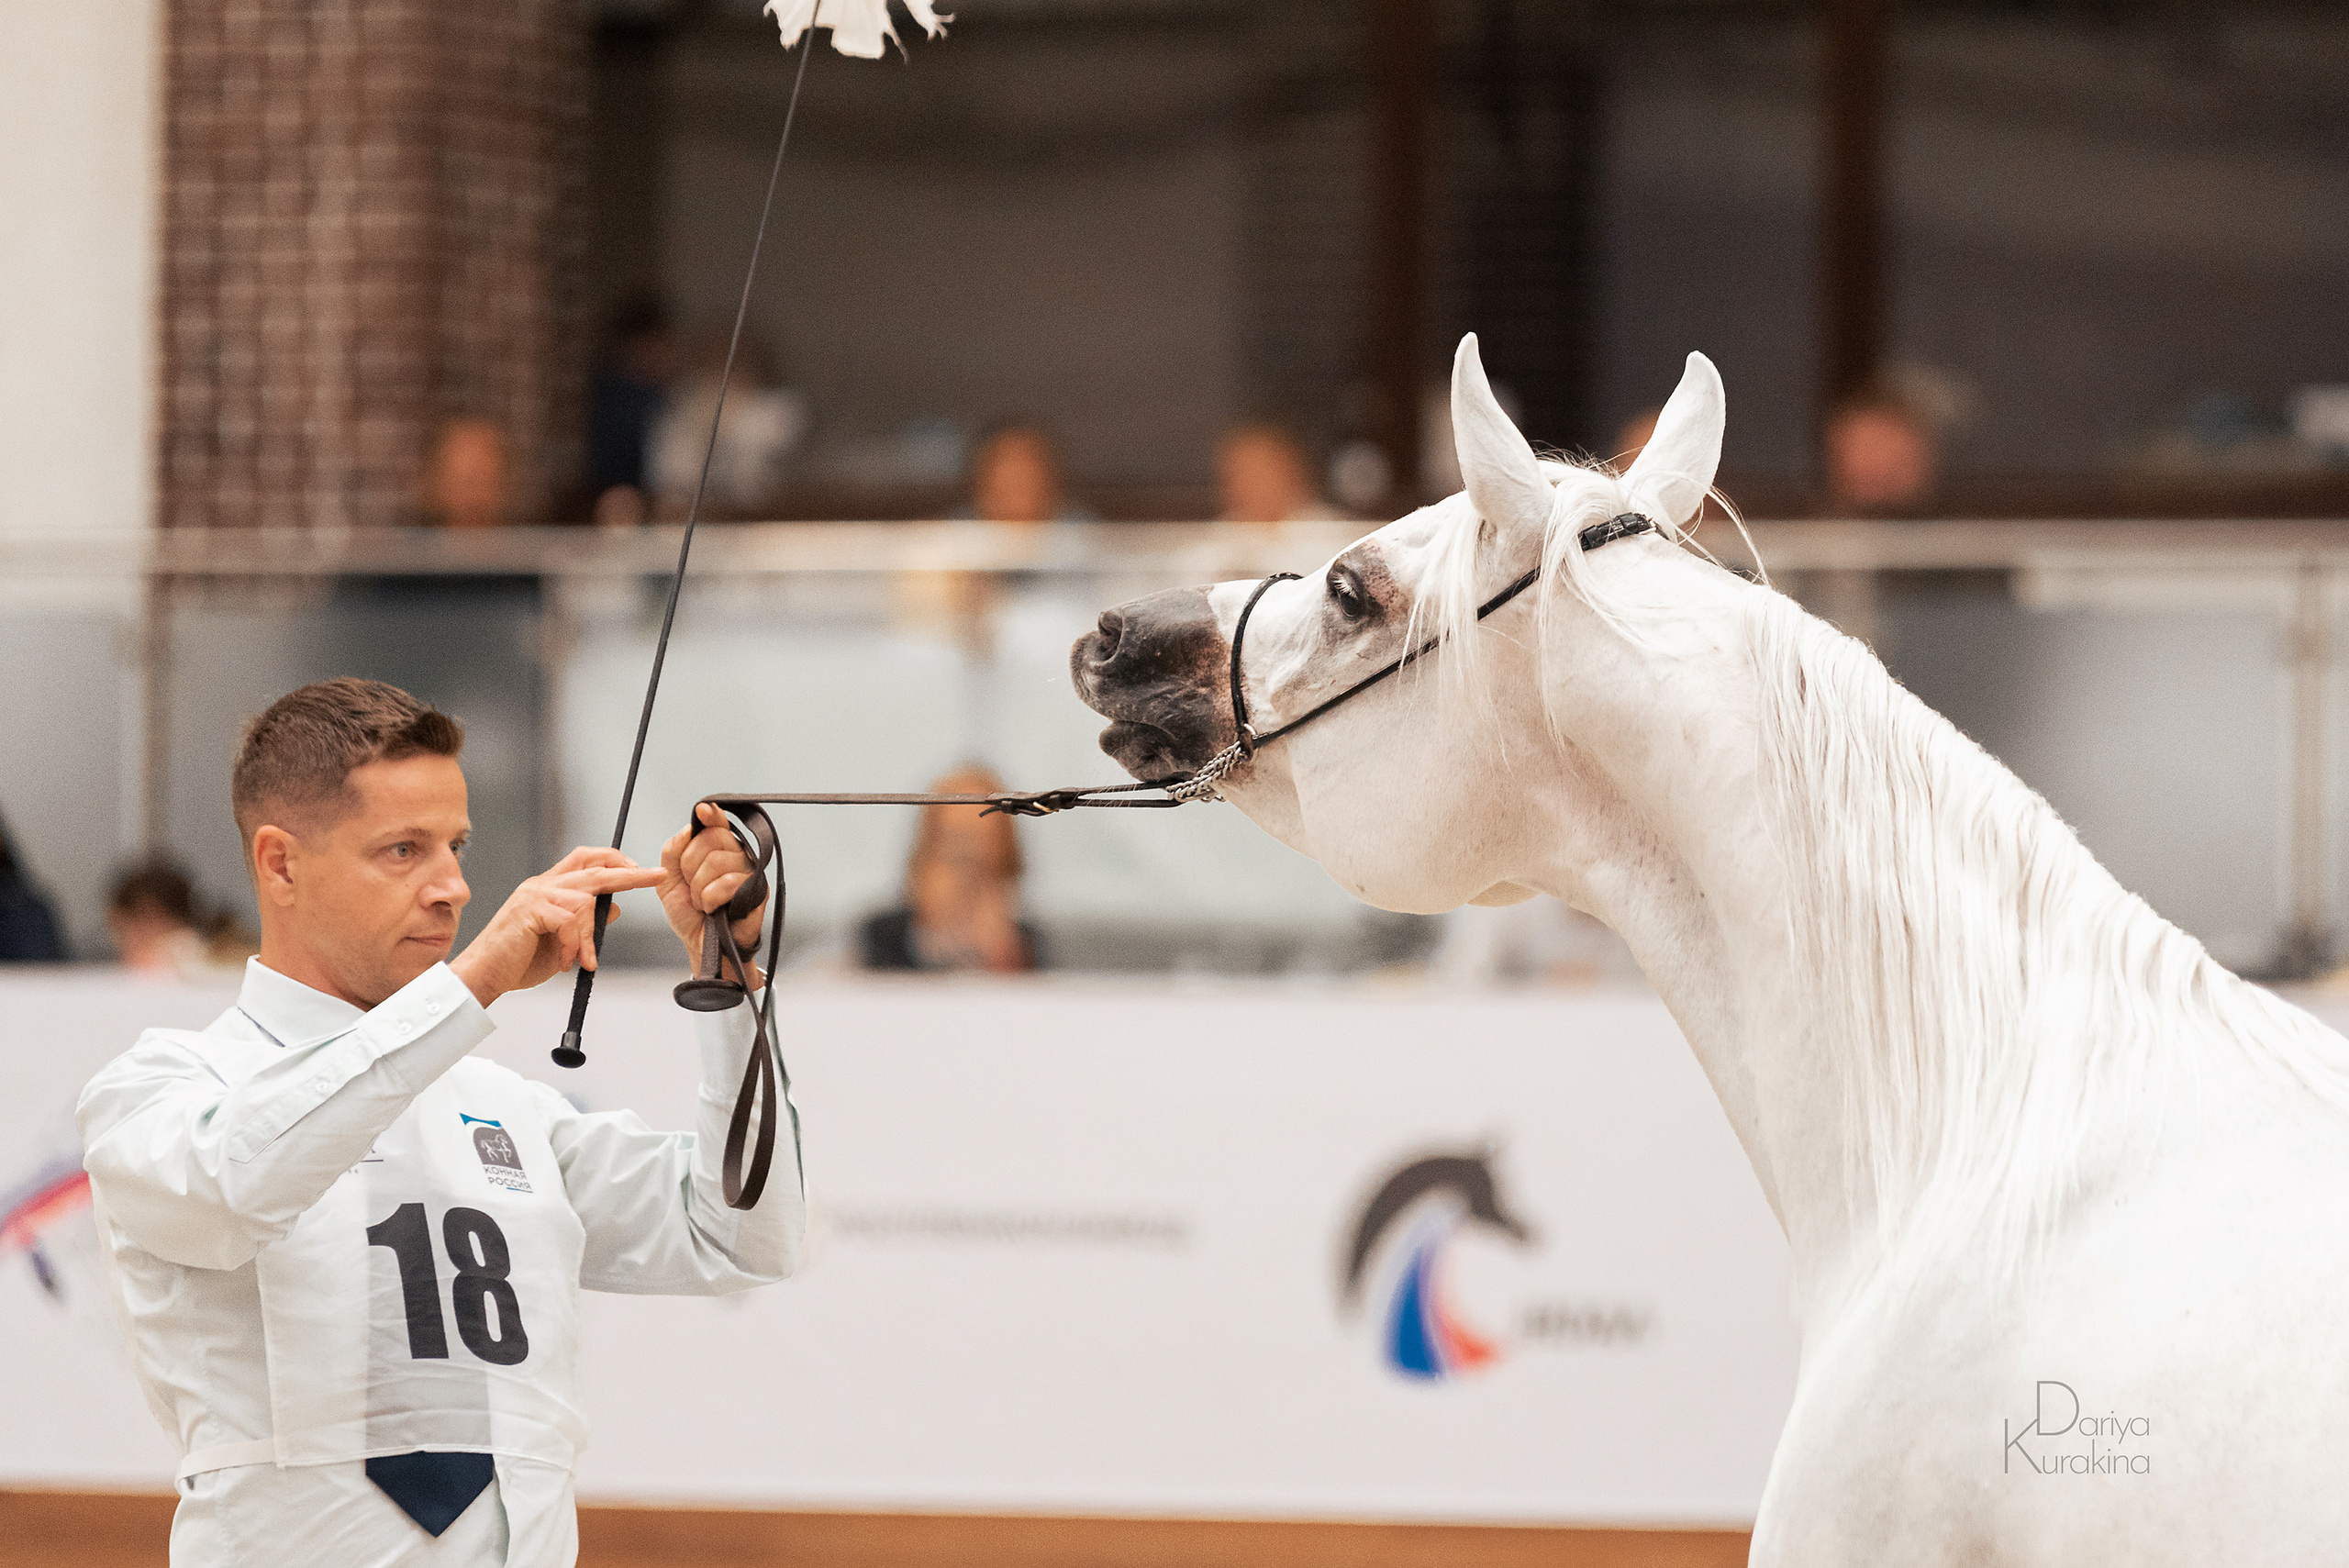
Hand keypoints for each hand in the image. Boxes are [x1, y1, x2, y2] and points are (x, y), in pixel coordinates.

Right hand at [450, 848, 663, 1007]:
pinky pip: (570, 921)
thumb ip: (585, 924)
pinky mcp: (530, 910)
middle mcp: (542, 885)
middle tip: (656, 876)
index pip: (585, 860)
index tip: (639, 870)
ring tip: (582, 962)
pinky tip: (563, 963)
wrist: (482, 977)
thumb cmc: (517, 961)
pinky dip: (573, 945)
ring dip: (589, 937)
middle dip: (630, 873)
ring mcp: (535, 895)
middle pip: (594, 868)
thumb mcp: (562, 942)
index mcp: (548, 888)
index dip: (614, 860)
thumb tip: (615, 908)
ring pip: (585, 902)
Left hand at [659, 805, 769, 984]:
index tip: (701, 811)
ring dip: (699, 888)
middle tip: (692, 886)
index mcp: (716, 849)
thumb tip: (687, 829)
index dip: (711, 814)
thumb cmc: (689, 914)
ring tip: (701, 902)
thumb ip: (672, 852)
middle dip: (690, 865)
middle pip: (711, 838)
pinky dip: (710, 899)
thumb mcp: (668, 880)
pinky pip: (727, 882)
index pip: (717, 822)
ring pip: (717, 861)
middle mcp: (735, 854)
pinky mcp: (756, 889)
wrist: (702, 945)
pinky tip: (713, 909)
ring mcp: (748, 871)